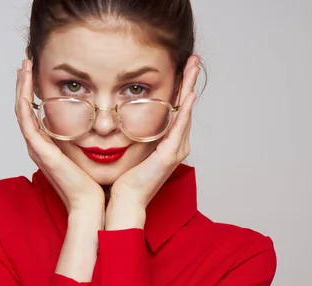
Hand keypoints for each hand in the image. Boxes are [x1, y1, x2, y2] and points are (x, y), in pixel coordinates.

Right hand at [15, 59, 104, 214]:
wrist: (92, 204)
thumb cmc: (94, 184)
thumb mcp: (91, 154)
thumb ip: (91, 139)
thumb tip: (103, 124)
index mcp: (49, 147)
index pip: (36, 114)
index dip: (34, 93)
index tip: (38, 72)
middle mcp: (39, 146)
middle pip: (25, 110)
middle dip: (25, 85)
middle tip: (27, 63)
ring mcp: (37, 148)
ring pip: (22, 111)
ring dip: (22, 87)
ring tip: (24, 66)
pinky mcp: (40, 151)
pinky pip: (26, 121)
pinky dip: (24, 101)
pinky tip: (26, 84)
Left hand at [106, 56, 200, 226]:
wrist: (125, 201)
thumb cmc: (124, 180)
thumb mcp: (129, 150)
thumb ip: (130, 133)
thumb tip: (117, 117)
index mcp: (166, 143)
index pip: (176, 109)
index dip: (180, 87)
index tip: (181, 67)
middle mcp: (175, 145)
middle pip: (185, 106)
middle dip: (189, 81)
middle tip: (194, 59)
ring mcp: (175, 150)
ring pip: (185, 112)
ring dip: (190, 88)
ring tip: (194, 67)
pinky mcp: (169, 156)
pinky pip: (178, 128)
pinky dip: (184, 110)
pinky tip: (189, 95)